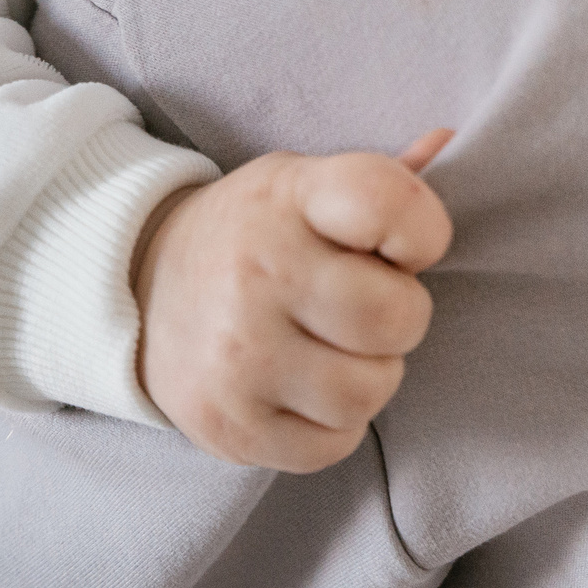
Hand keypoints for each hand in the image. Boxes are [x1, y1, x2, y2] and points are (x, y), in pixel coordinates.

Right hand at [133, 129, 453, 470]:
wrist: (138, 292)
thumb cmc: (253, 234)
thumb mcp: (303, 186)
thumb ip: (381, 179)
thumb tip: (448, 142)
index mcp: (288, 198)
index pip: (389, 203)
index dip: (423, 230)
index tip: (404, 246)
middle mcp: (257, 274)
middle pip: (396, 317)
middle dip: (399, 317)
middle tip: (364, 309)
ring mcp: (238, 356)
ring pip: (370, 391)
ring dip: (369, 376)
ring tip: (334, 350)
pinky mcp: (229, 426)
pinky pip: (333, 445)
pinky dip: (333, 424)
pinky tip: (304, 389)